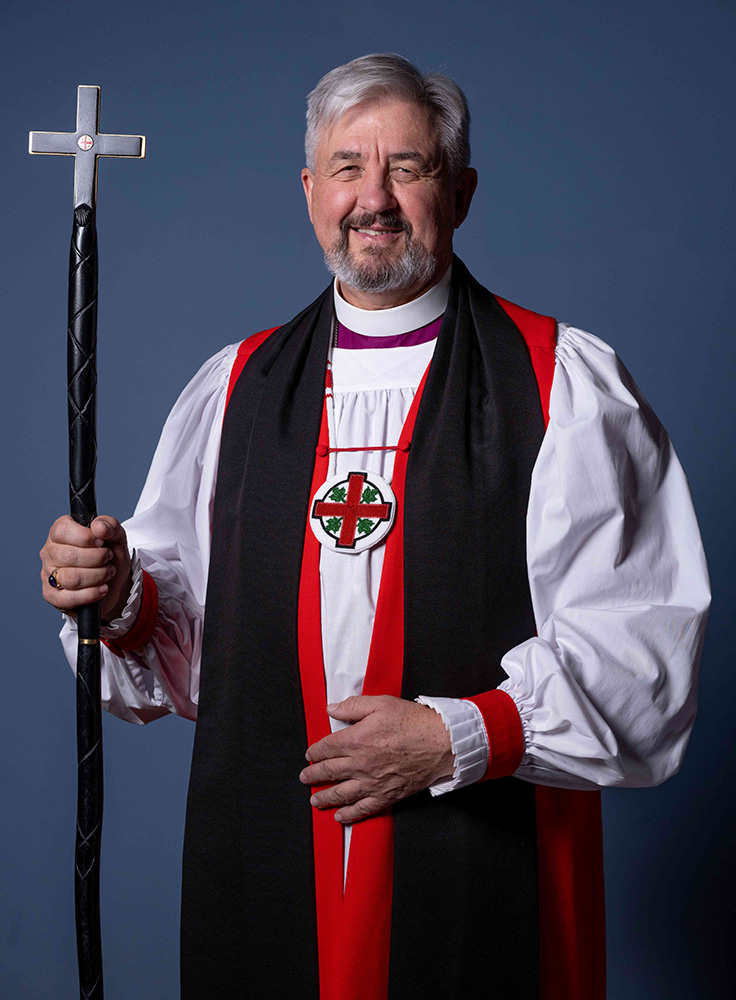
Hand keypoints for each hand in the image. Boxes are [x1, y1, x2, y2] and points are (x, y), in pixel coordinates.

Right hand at [40, 515, 132, 620]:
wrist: (116, 585)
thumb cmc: (110, 558)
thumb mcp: (116, 537)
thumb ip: (110, 526)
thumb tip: (98, 526)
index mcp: (60, 533)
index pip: (61, 530)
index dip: (85, 537)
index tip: (100, 542)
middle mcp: (49, 552)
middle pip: (68, 556)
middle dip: (97, 558)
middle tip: (108, 558)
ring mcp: (48, 575)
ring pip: (71, 578)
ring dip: (98, 576)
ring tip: (108, 573)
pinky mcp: (52, 596)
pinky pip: (69, 598)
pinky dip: (91, 594)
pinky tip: (103, 589)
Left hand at [300, 695, 453, 823]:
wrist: (442, 743)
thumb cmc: (414, 722)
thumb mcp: (381, 703)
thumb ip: (353, 706)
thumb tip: (332, 709)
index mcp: (356, 740)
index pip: (326, 748)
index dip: (314, 752)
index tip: (310, 755)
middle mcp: (360, 764)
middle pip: (328, 772)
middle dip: (313, 776)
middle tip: (305, 778)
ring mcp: (373, 782)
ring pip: (341, 794)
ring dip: (324, 798)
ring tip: (315, 800)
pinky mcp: (386, 795)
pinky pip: (363, 809)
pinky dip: (349, 815)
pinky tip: (340, 816)